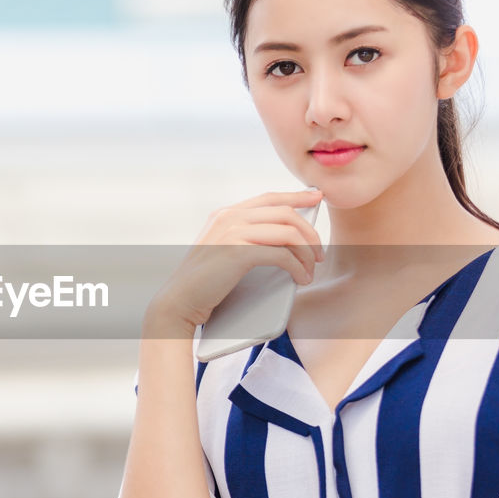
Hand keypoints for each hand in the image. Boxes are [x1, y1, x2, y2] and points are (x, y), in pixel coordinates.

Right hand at [148, 189, 324, 332]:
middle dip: (309, 231)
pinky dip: (297, 267)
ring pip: (287, 231)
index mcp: (226, 214)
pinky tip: (301, 278)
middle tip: (319, 253)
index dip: (297, 196)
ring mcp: (232, 232)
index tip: (317, 198)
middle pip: (285, 213)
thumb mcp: (224, 251)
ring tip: (312, 269)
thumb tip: (285, 239)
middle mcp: (229, 217)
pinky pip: (281, 254)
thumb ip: (245, 238)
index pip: (269, 198)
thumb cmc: (204, 284)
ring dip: (307, 251)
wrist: (179, 301)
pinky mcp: (237, 253)